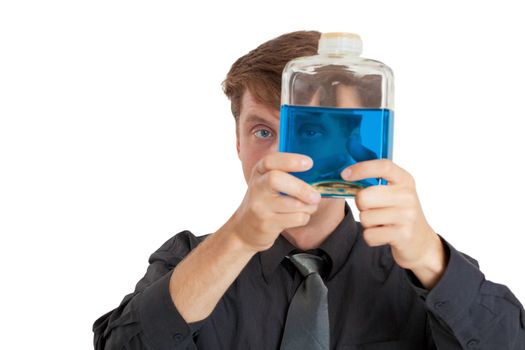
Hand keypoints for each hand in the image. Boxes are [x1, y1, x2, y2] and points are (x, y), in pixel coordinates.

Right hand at [230, 152, 321, 252]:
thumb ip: (286, 173)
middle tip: (316, 196)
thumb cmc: (265, 201)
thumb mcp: (268, 182)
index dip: (290, 160)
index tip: (309, 163)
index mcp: (260, 171)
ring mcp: (259, 206)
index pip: (270, 160)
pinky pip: (295, 219)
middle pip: (276, 179)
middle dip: (301, 188)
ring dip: (308, 206)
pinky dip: (304, 217)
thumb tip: (319, 170)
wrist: (245, 228)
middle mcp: (257, 186)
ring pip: (292, 204)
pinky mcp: (266, 223)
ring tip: (310, 205)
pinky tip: (298, 216)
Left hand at [341, 159, 446, 288]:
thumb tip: (347, 174)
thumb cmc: (400, 213)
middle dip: (361, 205)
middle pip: (364, 197)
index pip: (383, 166)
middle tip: (372, 209)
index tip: (345, 174)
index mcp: (405, 180)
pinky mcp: (403, 235)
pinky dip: (371, 237)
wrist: (421, 241)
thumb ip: (375, 182)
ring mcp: (407, 215)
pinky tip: (383, 235)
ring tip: (381, 223)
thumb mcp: (394, 192)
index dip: (362, 168)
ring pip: (365, 218)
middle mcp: (407, 196)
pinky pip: (369, 235)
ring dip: (367, 223)